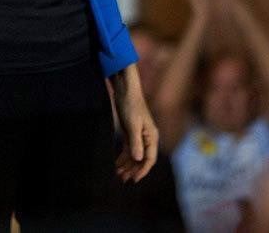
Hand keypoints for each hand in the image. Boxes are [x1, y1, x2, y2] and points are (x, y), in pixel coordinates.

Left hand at [111, 65, 158, 181]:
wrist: (125, 90)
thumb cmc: (131, 105)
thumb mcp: (133, 125)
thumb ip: (136, 142)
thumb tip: (139, 159)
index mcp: (151, 137)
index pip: (150, 159)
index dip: (142, 170)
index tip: (133, 179)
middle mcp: (147, 138)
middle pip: (141, 159)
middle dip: (133, 169)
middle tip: (122, 179)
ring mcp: (139, 136)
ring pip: (134, 155)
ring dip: (127, 165)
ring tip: (118, 174)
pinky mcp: (131, 132)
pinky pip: (128, 148)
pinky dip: (123, 156)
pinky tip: (117, 163)